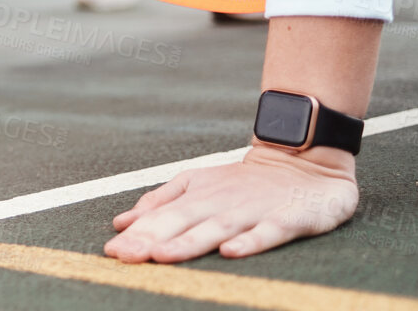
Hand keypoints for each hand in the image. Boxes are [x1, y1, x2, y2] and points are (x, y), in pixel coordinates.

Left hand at [106, 145, 357, 261]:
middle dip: (151, 239)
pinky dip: (250, 241)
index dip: (137, 234)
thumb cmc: (245, 182)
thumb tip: (122, 222)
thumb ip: (161, 202)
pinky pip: (268, 232)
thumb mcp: (198, 184)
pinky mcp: (288, 218)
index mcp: (198, 196)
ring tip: (163, 255)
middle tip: (125, 256)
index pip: (162, 217)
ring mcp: (253, 210)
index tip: (112, 252)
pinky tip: (231, 252)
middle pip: (181, 222)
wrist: (305, 161)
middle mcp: (221, 203)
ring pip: (217, 228)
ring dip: (189, 242)